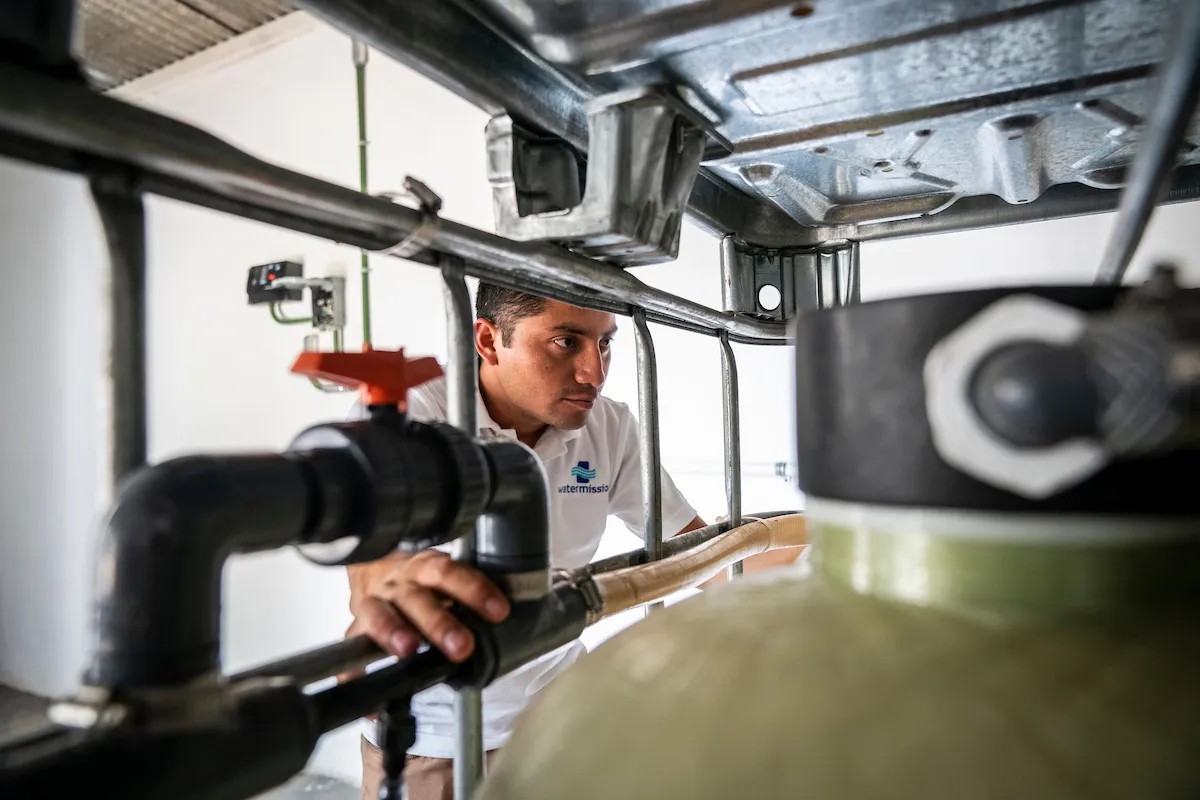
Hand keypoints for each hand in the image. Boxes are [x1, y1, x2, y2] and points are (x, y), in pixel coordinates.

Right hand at [346, 549, 510, 663]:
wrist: (374, 565)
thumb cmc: (419, 577)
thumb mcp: (442, 572)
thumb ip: (467, 589)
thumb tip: (506, 613)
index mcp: (424, 566)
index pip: (450, 572)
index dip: (474, 589)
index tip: (498, 611)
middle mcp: (398, 582)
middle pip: (417, 598)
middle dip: (440, 623)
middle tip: (462, 646)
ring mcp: (374, 602)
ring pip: (381, 614)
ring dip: (393, 632)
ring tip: (408, 649)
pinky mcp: (357, 626)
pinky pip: (350, 648)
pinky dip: (351, 669)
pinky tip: (355, 682)